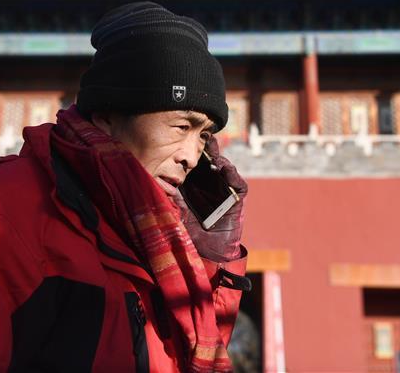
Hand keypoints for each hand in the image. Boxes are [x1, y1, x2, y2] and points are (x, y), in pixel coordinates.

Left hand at [175, 136, 246, 261]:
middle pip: (210, 165)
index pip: (193, 168)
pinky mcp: (236, 203)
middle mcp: (209, 189)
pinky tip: (225, 168)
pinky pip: (238, 186)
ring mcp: (224, 194)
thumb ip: (172, 202)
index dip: (191, 155)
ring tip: (213, 154)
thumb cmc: (187, 239)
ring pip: (224, 171)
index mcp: (193, 190)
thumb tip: (161, 185)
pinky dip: (233, 175)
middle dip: (208, 151)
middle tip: (204, 139)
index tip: (185, 141)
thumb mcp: (175, 217)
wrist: (207, 259)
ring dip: (220, 160)